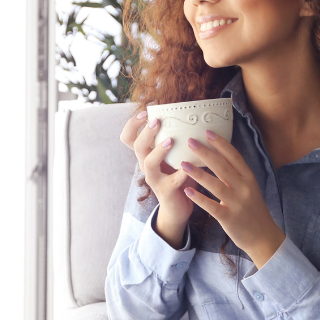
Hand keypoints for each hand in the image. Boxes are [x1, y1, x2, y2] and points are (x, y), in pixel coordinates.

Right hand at [120, 111, 195, 247]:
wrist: (177, 208)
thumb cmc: (178, 176)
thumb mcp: (173, 156)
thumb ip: (177, 139)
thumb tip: (191, 114)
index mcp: (146, 155)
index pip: (128, 137)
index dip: (132, 124)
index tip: (145, 112)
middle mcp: (146, 165)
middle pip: (136, 146)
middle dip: (145, 132)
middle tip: (157, 121)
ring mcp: (154, 179)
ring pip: (148, 163)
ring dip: (159, 151)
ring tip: (170, 141)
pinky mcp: (166, 191)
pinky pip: (172, 181)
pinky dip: (181, 172)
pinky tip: (190, 165)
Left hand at [179, 130, 285, 268]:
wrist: (263, 236)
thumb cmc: (252, 210)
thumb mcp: (249, 188)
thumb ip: (236, 173)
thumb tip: (220, 155)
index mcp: (249, 178)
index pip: (234, 156)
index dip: (221, 143)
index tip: (207, 131)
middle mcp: (244, 188)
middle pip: (223, 166)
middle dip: (205, 153)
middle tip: (190, 141)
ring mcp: (237, 203)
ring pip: (216, 185)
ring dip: (198, 173)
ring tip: (183, 163)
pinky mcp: (229, 218)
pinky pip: (212, 206)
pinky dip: (199, 198)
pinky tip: (187, 191)